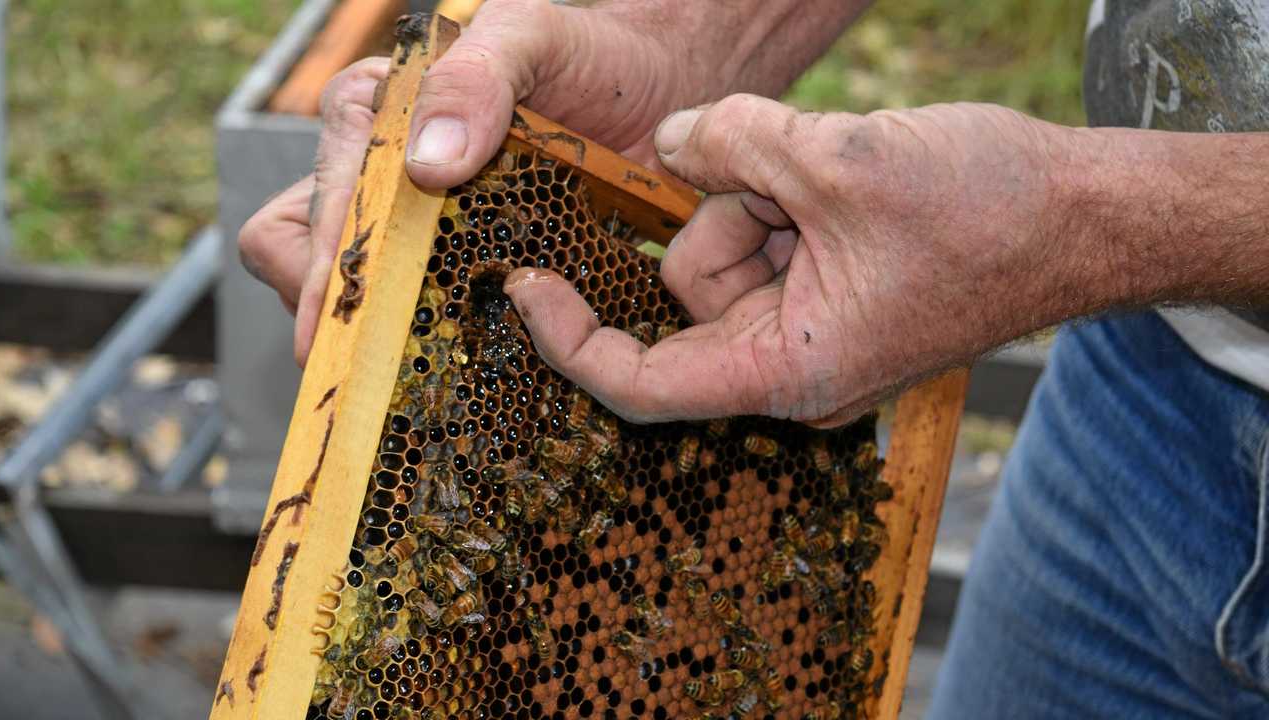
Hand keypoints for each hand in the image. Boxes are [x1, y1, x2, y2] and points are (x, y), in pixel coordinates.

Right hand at [241, 0, 733, 364]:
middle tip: (373, 355)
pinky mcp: (471, 268)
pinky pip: (430, 317)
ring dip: (379, 332)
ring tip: (412, 366)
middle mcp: (385, 176)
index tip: (346, 318)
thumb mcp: (531, 36)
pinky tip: (463, 363)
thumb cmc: (594, 56)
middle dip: (331, 309)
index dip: (322, 264)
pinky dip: (435, 341)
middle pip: (304, 260)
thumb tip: (424, 168)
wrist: (665, 94)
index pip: (313, 203)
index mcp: (376, 117)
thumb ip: (474, 78)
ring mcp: (424, 229)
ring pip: (359, 298)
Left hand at [504, 96, 1083, 425]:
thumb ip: (730, 141)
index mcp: (790, 369)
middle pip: (687, 295)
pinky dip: (781, 199)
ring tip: (829, 172)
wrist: (1087, 214)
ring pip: (722, 258)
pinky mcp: (833, 293)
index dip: (571, 341)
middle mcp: (794, 365)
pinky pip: (766, 243)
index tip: (524, 290)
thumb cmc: (988, 210)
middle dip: (718, 216)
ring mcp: (815, 330)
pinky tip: (835, 176)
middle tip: (787, 172)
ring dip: (757, 196)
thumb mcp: (839, 159)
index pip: (642, 382)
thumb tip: (665, 138)